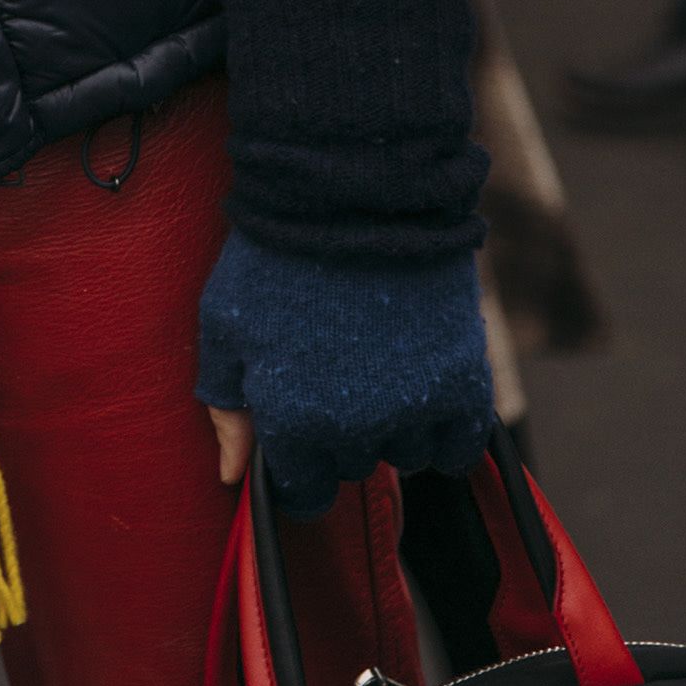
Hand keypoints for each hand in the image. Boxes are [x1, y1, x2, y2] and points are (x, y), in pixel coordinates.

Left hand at [195, 228, 492, 519]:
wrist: (354, 194)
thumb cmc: (276, 256)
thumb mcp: (222, 324)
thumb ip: (224, 406)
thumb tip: (231, 475)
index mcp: (291, 419)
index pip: (303, 492)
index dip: (299, 470)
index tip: (300, 441)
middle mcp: (355, 426)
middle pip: (354, 466)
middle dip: (340, 435)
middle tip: (334, 374)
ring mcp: (414, 405)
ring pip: (406, 454)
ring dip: (392, 427)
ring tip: (376, 367)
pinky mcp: (463, 380)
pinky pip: (460, 447)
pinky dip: (445, 433)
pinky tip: (423, 396)